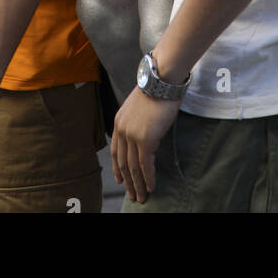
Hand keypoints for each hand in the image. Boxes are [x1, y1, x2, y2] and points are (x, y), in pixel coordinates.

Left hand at [111, 87, 179, 202]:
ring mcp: (132, 135)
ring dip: (138, 184)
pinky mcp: (145, 139)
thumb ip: (138, 123)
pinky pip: (145, 164)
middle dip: (128, 181)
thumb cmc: (156, 90)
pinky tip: (151, 186)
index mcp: (119, 122)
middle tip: (133, 194)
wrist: (161, 80)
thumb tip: (149, 140)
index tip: (121, 179)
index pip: (115, 151)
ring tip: (143, 196)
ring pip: (133, 167)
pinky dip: (148, 178)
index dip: (118, 167)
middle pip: (123, 162)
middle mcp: (122, 130)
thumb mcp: (140, 107)